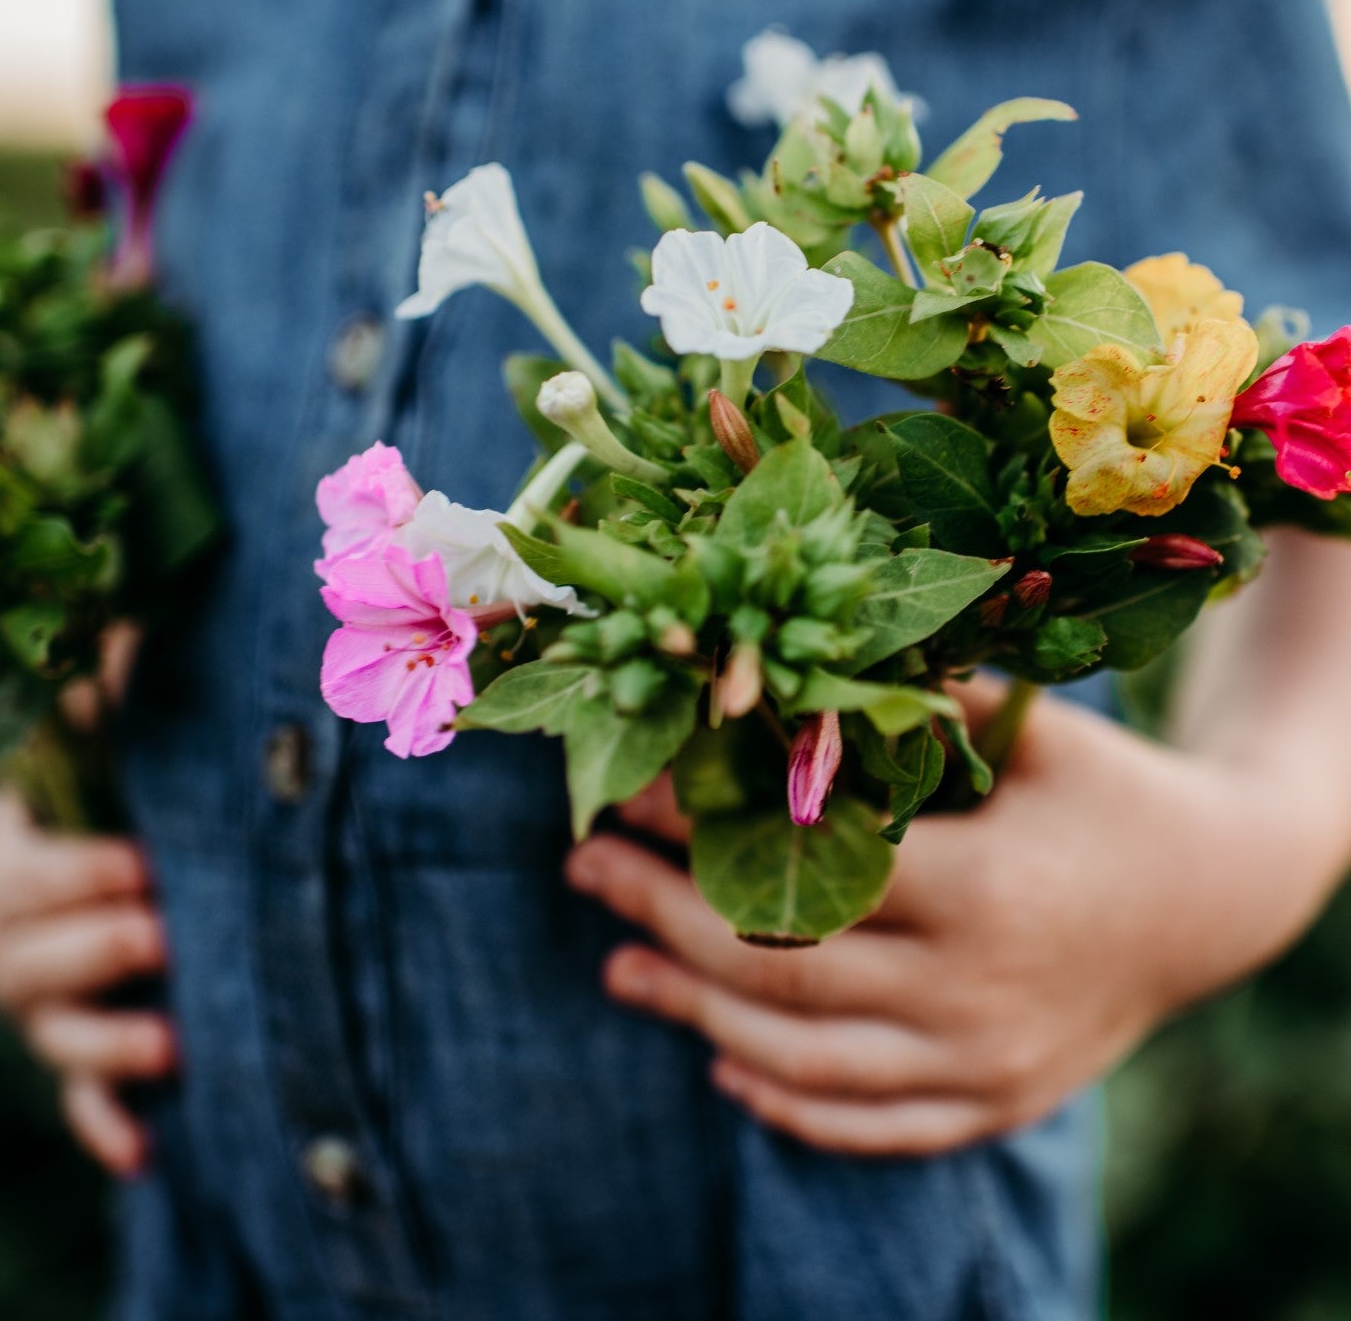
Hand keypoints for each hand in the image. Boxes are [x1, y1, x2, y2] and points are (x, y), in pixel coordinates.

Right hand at [0, 622, 170, 1176]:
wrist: (162, 833)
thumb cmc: (149, 764)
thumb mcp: (136, 718)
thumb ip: (125, 681)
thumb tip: (134, 631)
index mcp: (20, 846)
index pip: (17, 872)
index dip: (74, 874)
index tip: (146, 863)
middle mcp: (17, 930)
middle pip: (19, 960)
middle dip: (93, 949)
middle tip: (166, 933)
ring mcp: (48, 998)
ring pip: (51, 1033)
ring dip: (105, 1044)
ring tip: (174, 1041)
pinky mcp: (89, 1050)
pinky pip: (82, 1101)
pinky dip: (106, 1125)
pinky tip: (147, 1151)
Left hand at [565, 679, 1345, 1156]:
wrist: (1220, 897)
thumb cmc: (1115, 792)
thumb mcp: (1037, 732)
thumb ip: (921, 708)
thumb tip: (782, 677)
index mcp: (987, 891)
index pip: (805, 867)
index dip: (700, 831)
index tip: (625, 790)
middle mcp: (977, 995)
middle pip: (781, 968)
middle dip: (662, 914)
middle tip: (584, 870)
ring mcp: (983, 1065)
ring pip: (804, 1059)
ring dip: (694, 1012)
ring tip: (616, 966)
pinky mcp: (991, 1103)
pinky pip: (868, 1126)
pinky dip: (785, 1102)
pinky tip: (721, 1061)